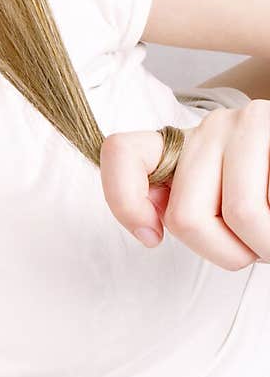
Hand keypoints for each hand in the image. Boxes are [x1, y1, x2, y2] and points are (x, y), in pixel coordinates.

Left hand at [99, 99, 269, 269]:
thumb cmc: (269, 195)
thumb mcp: (225, 198)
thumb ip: (189, 206)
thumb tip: (151, 229)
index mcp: (183, 147)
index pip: (122, 153)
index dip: (124, 202)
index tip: (152, 238)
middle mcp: (209, 129)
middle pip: (185, 218)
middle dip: (228, 253)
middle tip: (257, 248)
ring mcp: (247, 124)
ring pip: (239, 213)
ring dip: (265, 247)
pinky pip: (269, 205)